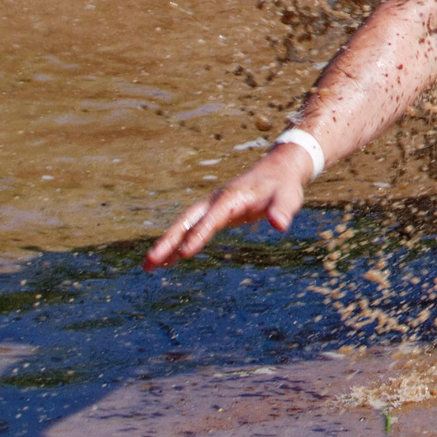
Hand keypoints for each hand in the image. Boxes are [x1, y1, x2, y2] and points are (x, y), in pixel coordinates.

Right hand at [144, 142, 311, 267]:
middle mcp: (216, 201)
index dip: (198, 235)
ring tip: (147, 267)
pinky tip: (168, 262)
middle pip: (186, 221)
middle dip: (168, 241)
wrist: (280, 170)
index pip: (212, 218)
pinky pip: (191, 230)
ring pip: (184, 226)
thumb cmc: (284, 186)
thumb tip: (280, 225)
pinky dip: (179, 244)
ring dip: (167, 245)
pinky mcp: (215, 214)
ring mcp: (213, 207)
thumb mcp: (289, 197)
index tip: (184, 254)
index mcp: (232, 197)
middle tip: (149, 262)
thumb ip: (283, 210)